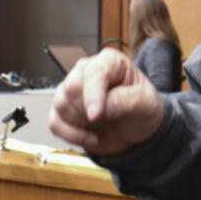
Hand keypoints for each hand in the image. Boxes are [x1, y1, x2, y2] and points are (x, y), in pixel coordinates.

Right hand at [49, 47, 163, 155]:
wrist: (137, 131)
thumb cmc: (142, 109)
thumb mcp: (146, 104)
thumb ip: (125, 101)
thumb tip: (102, 107)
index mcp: (109, 62)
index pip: (92, 73)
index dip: (93, 95)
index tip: (96, 115)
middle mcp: (86, 72)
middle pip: (71, 88)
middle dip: (88, 110)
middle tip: (109, 117)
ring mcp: (72, 91)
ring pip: (60, 105)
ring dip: (82, 123)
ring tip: (102, 124)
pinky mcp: (63, 111)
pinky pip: (54, 123)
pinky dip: (72, 135)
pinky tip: (90, 137)